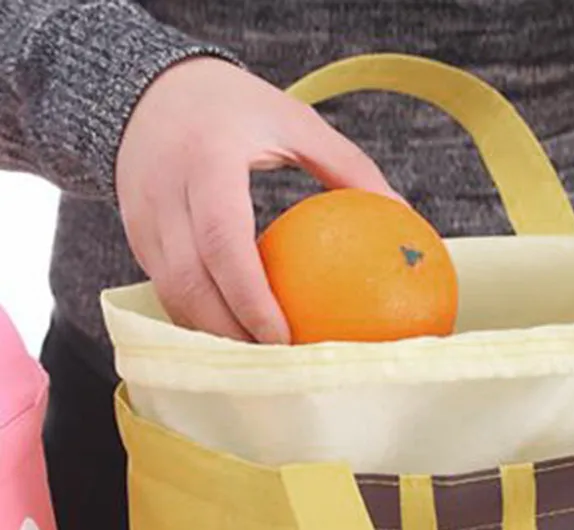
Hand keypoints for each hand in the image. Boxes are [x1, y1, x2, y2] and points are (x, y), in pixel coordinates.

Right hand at [116, 57, 396, 342]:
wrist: (145, 87)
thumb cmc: (235, 106)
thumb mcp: (294, 120)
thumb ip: (348, 167)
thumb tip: (403, 216)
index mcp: (205, 159)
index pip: (224, 241)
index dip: (250, 297)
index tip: (284, 336)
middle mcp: (163, 191)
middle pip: (190, 282)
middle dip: (230, 334)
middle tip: (276, 363)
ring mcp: (141, 218)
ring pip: (172, 295)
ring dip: (212, 335)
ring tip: (258, 361)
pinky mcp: (134, 236)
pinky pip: (165, 290)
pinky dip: (198, 319)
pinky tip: (235, 337)